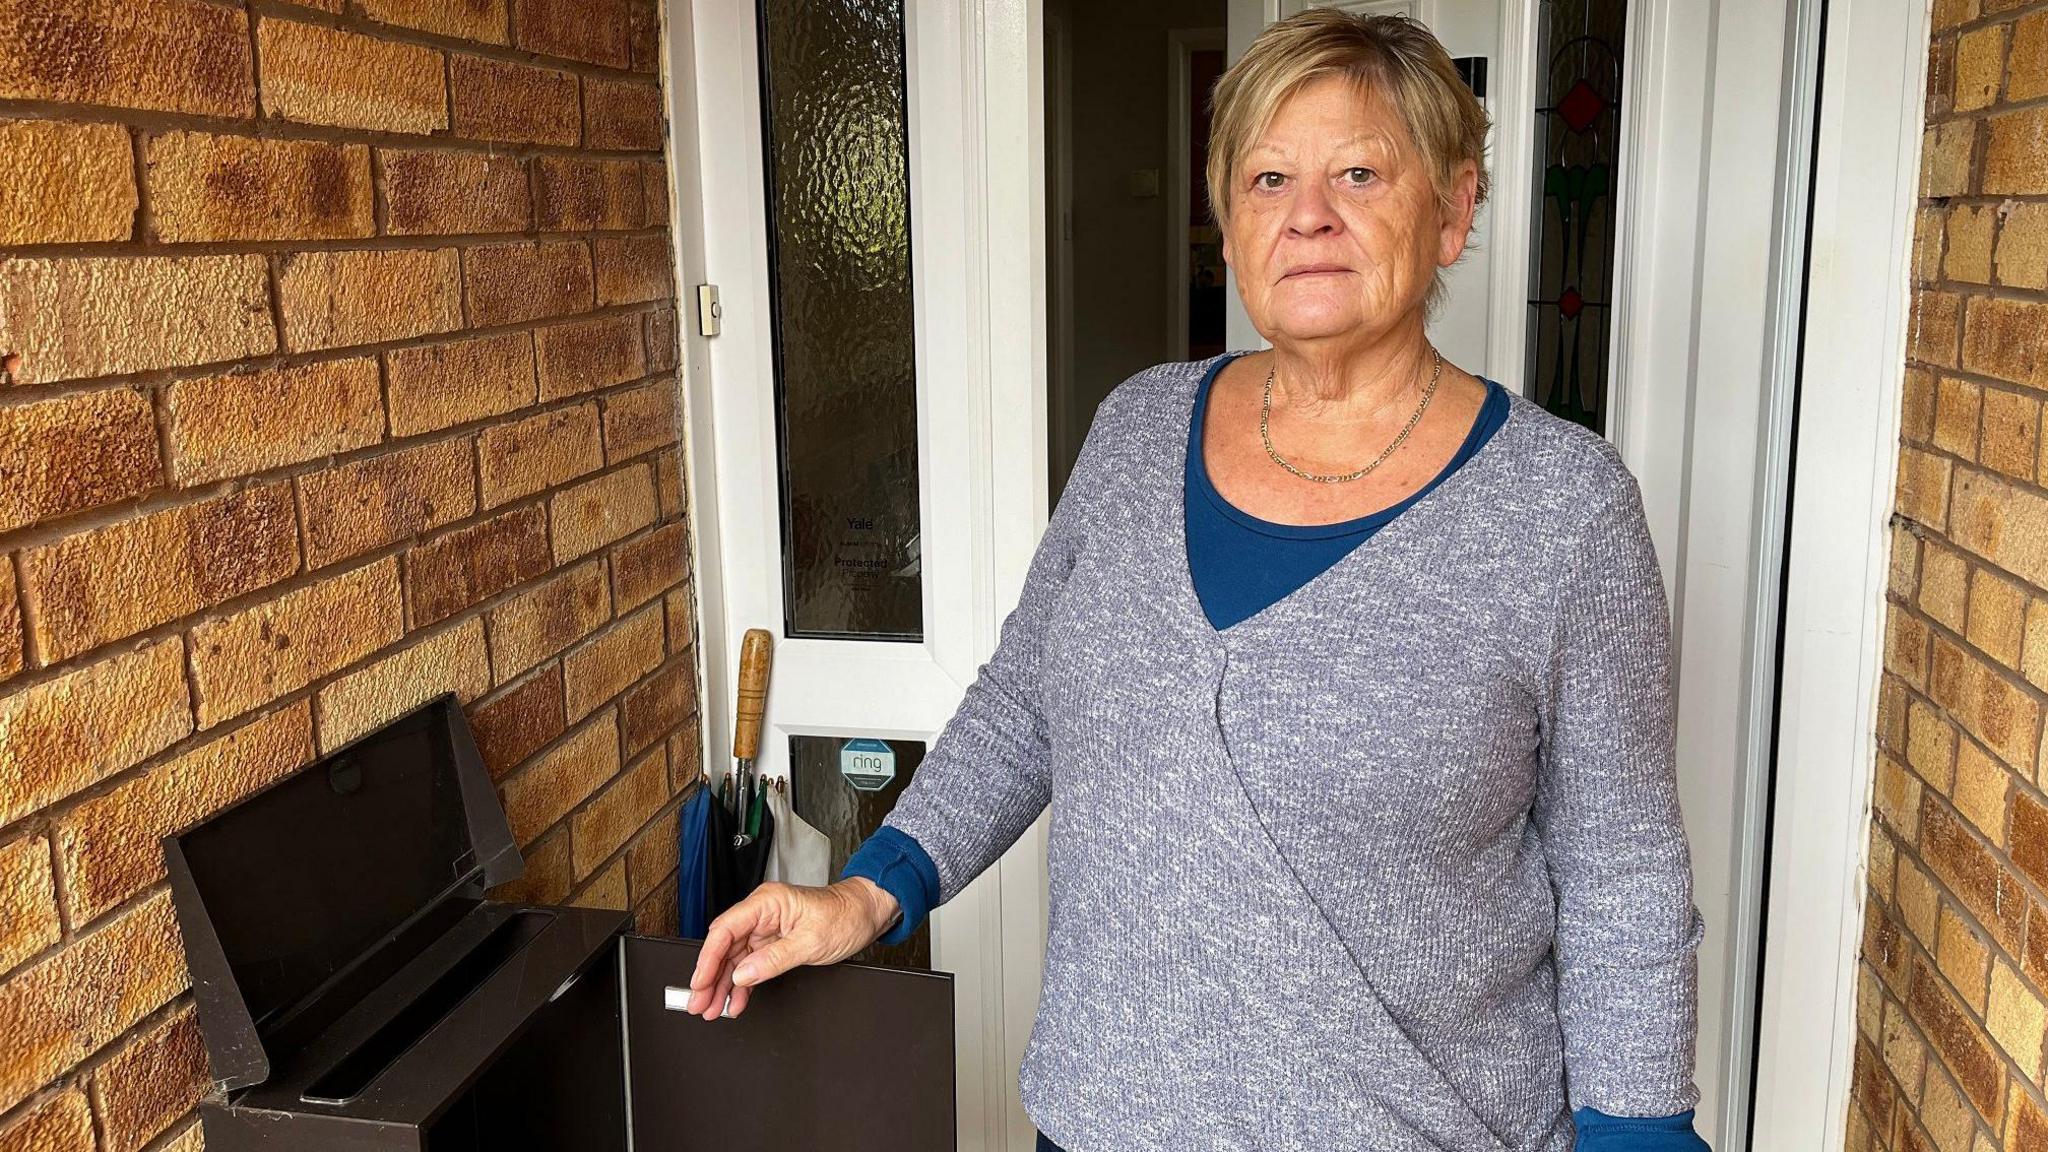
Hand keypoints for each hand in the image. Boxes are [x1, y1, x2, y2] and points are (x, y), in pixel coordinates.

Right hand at [682, 877, 900, 1019]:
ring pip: (735, 959)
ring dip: (723, 985)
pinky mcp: (774, 941)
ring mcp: (767, 928)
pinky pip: (751, 964)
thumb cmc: (845, 915)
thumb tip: (743, 974)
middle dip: (711, 977)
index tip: (700, 982)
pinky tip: (736, 1000)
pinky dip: (742, 983)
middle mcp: (762, 913)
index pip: (725, 930)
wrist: (867, 913)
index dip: (708, 959)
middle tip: (700, 1003)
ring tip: (713, 1008)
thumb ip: (774, 959)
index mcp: (767, 903)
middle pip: (724, 947)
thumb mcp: (811, 941)